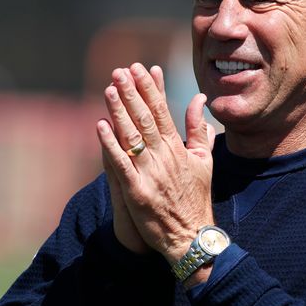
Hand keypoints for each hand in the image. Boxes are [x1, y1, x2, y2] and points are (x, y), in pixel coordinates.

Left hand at [97, 63, 215, 262]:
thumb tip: (199, 100)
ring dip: (119, 111)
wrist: (191, 236)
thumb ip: (199, 129)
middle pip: (145, 119)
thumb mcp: (205, 161)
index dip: (150, 88)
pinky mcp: (137, 192)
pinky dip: (110, 145)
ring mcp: (150, 174)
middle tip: (120, 71)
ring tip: (109, 88)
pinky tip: (100, 126)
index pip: (162, 111)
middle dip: (132, 93)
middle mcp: (164, 157)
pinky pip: (120, 164)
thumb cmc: (196, 198)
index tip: (140, 68)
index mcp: (178, 149)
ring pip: (131, 137)